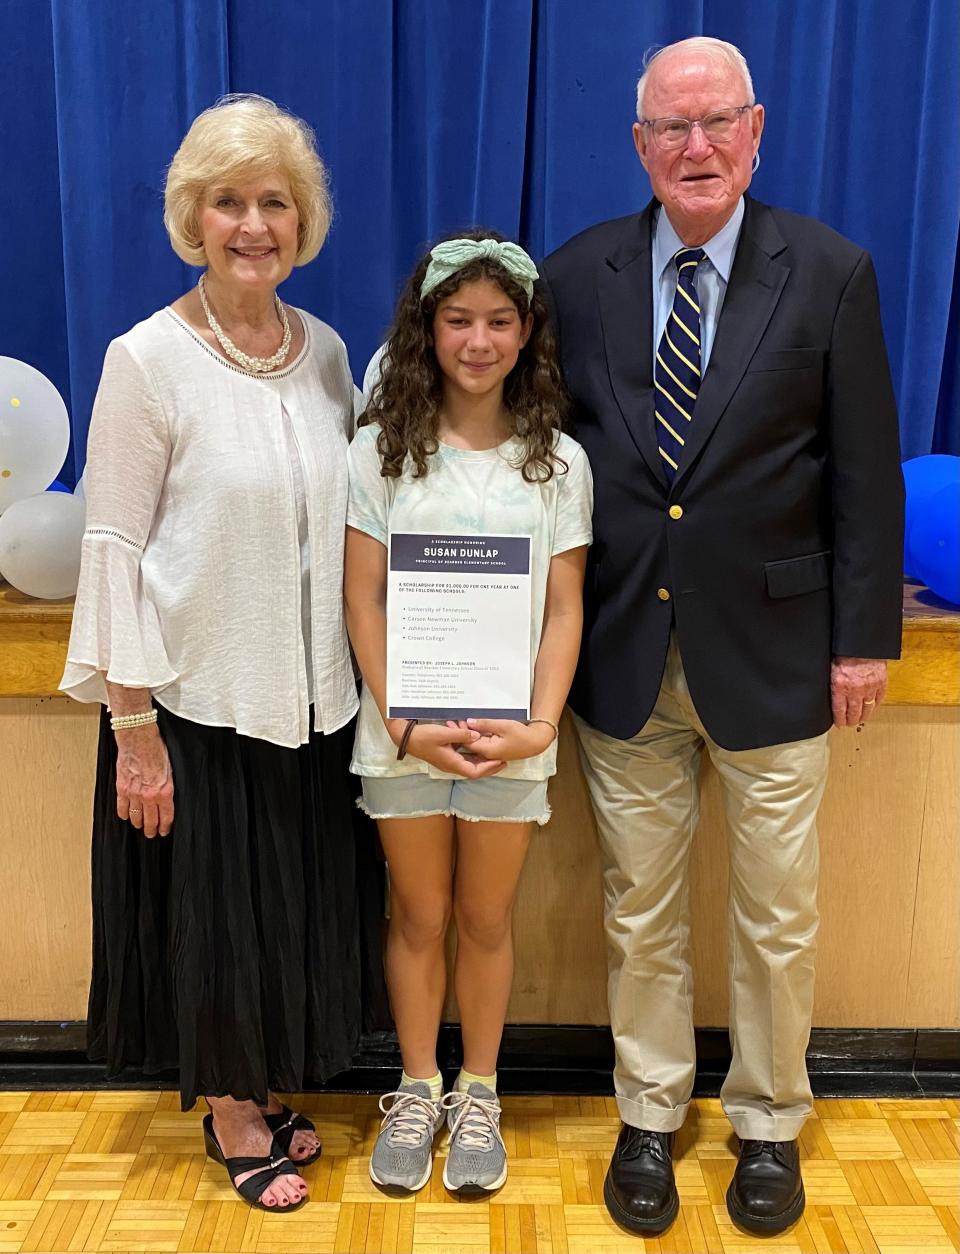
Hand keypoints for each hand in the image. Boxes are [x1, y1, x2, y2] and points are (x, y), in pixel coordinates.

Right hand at [115, 725, 174, 836]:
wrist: (139, 739)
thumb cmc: (156, 749)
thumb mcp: (171, 770)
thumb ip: (168, 786)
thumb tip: (168, 797)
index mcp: (165, 791)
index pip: (166, 817)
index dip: (165, 827)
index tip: (164, 831)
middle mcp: (149, 795)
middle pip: (151, 820)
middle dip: (152, 830)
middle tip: (152, 834)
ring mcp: (134, 793)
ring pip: (136, 816)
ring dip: (138, 823)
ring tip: (140, 826)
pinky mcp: (122, 788)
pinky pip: (122, 807)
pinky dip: (124, 814)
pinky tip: (126, 816)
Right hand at [386, 720, 504, 778]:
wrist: (406, 738)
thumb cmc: (424, 736)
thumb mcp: (444, 733)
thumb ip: (462, 735)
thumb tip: (478, 737)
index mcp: (452, 763)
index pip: (475, 772)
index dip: (489, 768)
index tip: (501, 761)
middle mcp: (451, 765)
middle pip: (474, 770)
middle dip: (489, 766)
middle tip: (504, 759)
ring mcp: (448, 761)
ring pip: (469, 764)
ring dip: (482, 761)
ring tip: (495, 754)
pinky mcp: (446, 755)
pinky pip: (464, 758)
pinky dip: (473, 754)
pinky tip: (479, 747)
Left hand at [462, 718, 556, 761]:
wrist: (536, 742)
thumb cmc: (521, 734)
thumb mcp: (503, 725)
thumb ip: (485, 724)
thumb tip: (469, 721)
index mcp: (488, 750)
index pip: (468, 742)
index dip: (459, 732)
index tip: (453, 721)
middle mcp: (488, 755)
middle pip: (470, 744)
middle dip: (461, 733)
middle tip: (453, 721)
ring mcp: (491, 754)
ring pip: (476, 744)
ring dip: (468, 734)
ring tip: (460, 722)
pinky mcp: (495, 751)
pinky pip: (482, 744)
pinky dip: (476, 736)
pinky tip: (473, 727)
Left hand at [830, 657, 887, 726]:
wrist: (861, 643)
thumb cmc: (844, 652)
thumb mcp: (830, 668)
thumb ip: (832, 684)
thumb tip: (829, 695)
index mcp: (840, 686)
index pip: (839, 710)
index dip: (839, 720)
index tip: (839, 724)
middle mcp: (855, 689)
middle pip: (854, 712)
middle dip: (851, 721)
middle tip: (849, 724)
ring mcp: (869, 687)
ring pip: (867, 708)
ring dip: (863, 716)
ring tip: (860, 720)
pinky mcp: (881, 683)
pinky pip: (879, 699)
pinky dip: (875, 706)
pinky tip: (871, 709)